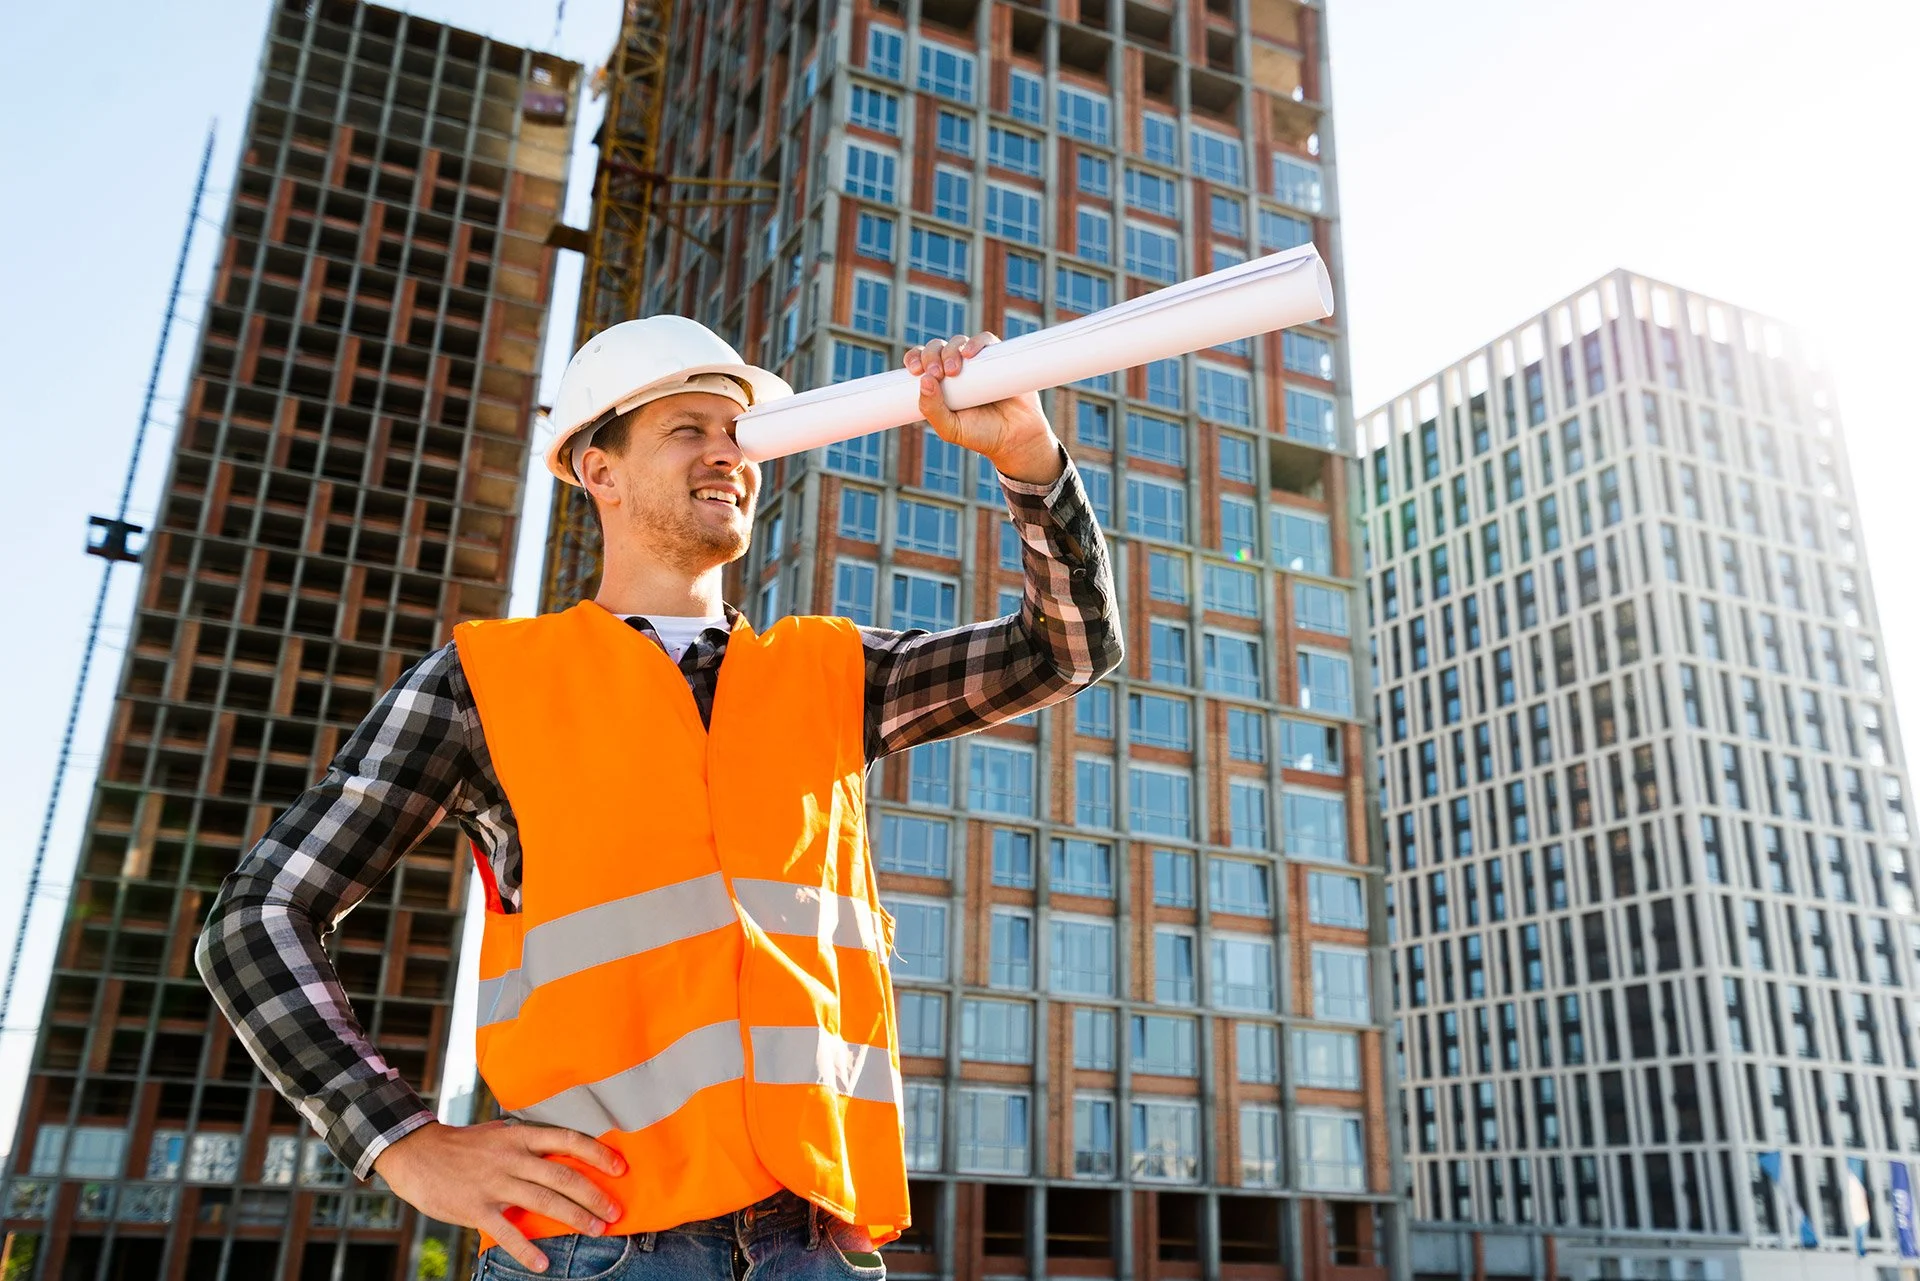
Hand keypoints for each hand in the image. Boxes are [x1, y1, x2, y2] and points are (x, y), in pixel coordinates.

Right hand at [372, 1119, 624, 1272]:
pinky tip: (542, 1264)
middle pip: (562, 1176)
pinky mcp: (476, 1207)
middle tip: (615, 1212)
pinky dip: (526, 1250)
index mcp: (520, 1136)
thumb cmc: (464, 1145)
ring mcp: (494, 1183)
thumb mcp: (499, 1133)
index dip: (597, 1153)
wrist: (417, 1154)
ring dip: (574, 1218)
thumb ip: (529, 1142)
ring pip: (543, 1202)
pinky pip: (507, 1231)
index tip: (620, 1168)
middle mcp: (512, 1158)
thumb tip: (564, 1149)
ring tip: (597, 1230)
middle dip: (593, 1195)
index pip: (568, 1140)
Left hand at [905, 332, 1063, 485]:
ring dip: (951, 349)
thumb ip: (932, 410)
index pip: (921, 362)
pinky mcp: (999, 357)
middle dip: (931, 355)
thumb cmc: (981, 434)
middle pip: (937, 348)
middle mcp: (957, 368)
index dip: (914, 358)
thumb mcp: (950, 429)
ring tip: (954, 370)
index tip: (915, 370)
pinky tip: (970, 353)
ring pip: (958, 342)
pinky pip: (986, 340)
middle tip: (938, 374)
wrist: (1017, 438)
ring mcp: (978, 362)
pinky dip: (976, 342)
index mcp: (940, 383)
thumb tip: (924, 380)